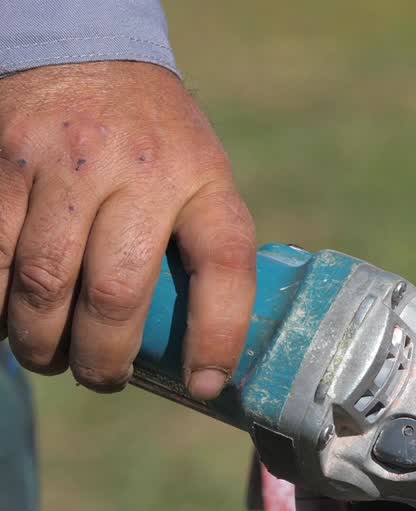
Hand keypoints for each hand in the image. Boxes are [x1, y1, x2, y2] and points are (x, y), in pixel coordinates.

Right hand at [0, 61, 255, 398]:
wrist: (85, 53)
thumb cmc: (156, 141)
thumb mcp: (202, 174)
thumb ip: (200, 242)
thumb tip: (202, 348)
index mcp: (203, 178)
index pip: (226, 263)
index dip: (218, 336)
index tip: (204, 384)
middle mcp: (137, 170)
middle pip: (115, 292)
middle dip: (104, 358)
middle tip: (103, 378)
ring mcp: (64, 165)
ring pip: (41, 284)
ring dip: (40, 341)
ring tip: (49, 356)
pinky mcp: (4, 166)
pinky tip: (7, 320)